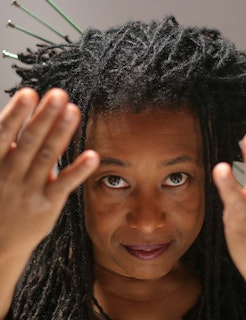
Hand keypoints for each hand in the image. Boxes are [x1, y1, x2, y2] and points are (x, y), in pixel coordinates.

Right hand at [0, 88, 98, 254]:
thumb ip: (5, 151)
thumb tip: (18, 123)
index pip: (3, 135)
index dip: (16, 115)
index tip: (29, 94)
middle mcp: (10, 176)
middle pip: (30, 142)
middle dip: (45, 117)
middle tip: (59, 94)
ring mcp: (29, 191)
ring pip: (48, 158)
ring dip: (62, 133)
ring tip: (74, 111)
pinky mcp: (47, 205)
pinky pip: (64, 185)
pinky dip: (78, 170)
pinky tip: (93, 156)